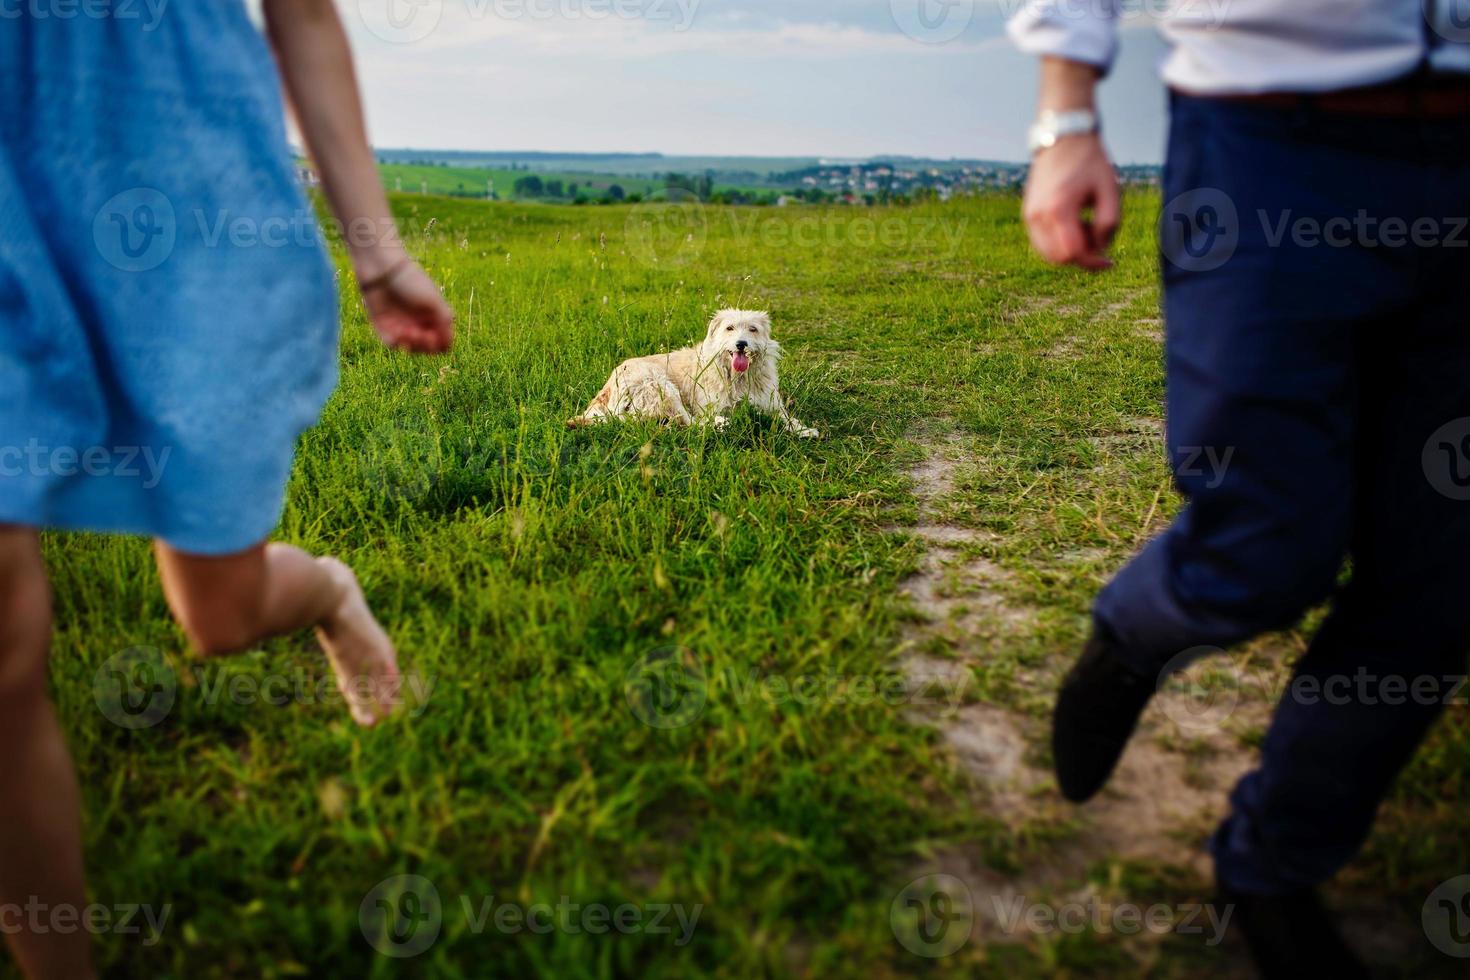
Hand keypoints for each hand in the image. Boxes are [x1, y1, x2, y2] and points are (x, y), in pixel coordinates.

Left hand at [360, 259, 453, 353]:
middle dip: (425, 345)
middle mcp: (418, 323)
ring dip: (410, 345)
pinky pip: (392, 343)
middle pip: (427, 349)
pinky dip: (396, 342)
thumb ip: (444, 323)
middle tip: (419, 334)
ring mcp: (401, 325)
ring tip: (406, 332)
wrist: (382, 269)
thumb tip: (447, 346)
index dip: (440, 344)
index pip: (442, 341)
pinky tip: (397, 333)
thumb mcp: (434, 301)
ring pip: (409, 349)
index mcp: (433, 316)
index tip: (435, 334)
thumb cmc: (411, 281)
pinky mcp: (384, 326)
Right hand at [1022, 132, 1120, 270]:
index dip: (1093, 263)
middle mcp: (1038, 216)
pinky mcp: (1028, 214)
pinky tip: (1074, 224)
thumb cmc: (1090, 162)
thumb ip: (1109, 224)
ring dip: (1069, 251)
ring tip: (1086, 228)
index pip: (1072, 254)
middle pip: (1058, 259)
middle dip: (1081, 257)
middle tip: (1098, 239)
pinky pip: (1042, 242)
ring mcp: (1029, 216)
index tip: (1109, 262)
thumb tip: (1099, 249)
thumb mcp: (1110, 191)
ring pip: (1048, 254)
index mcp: (1059, 210)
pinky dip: (1059, 243)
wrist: (1063, 139)